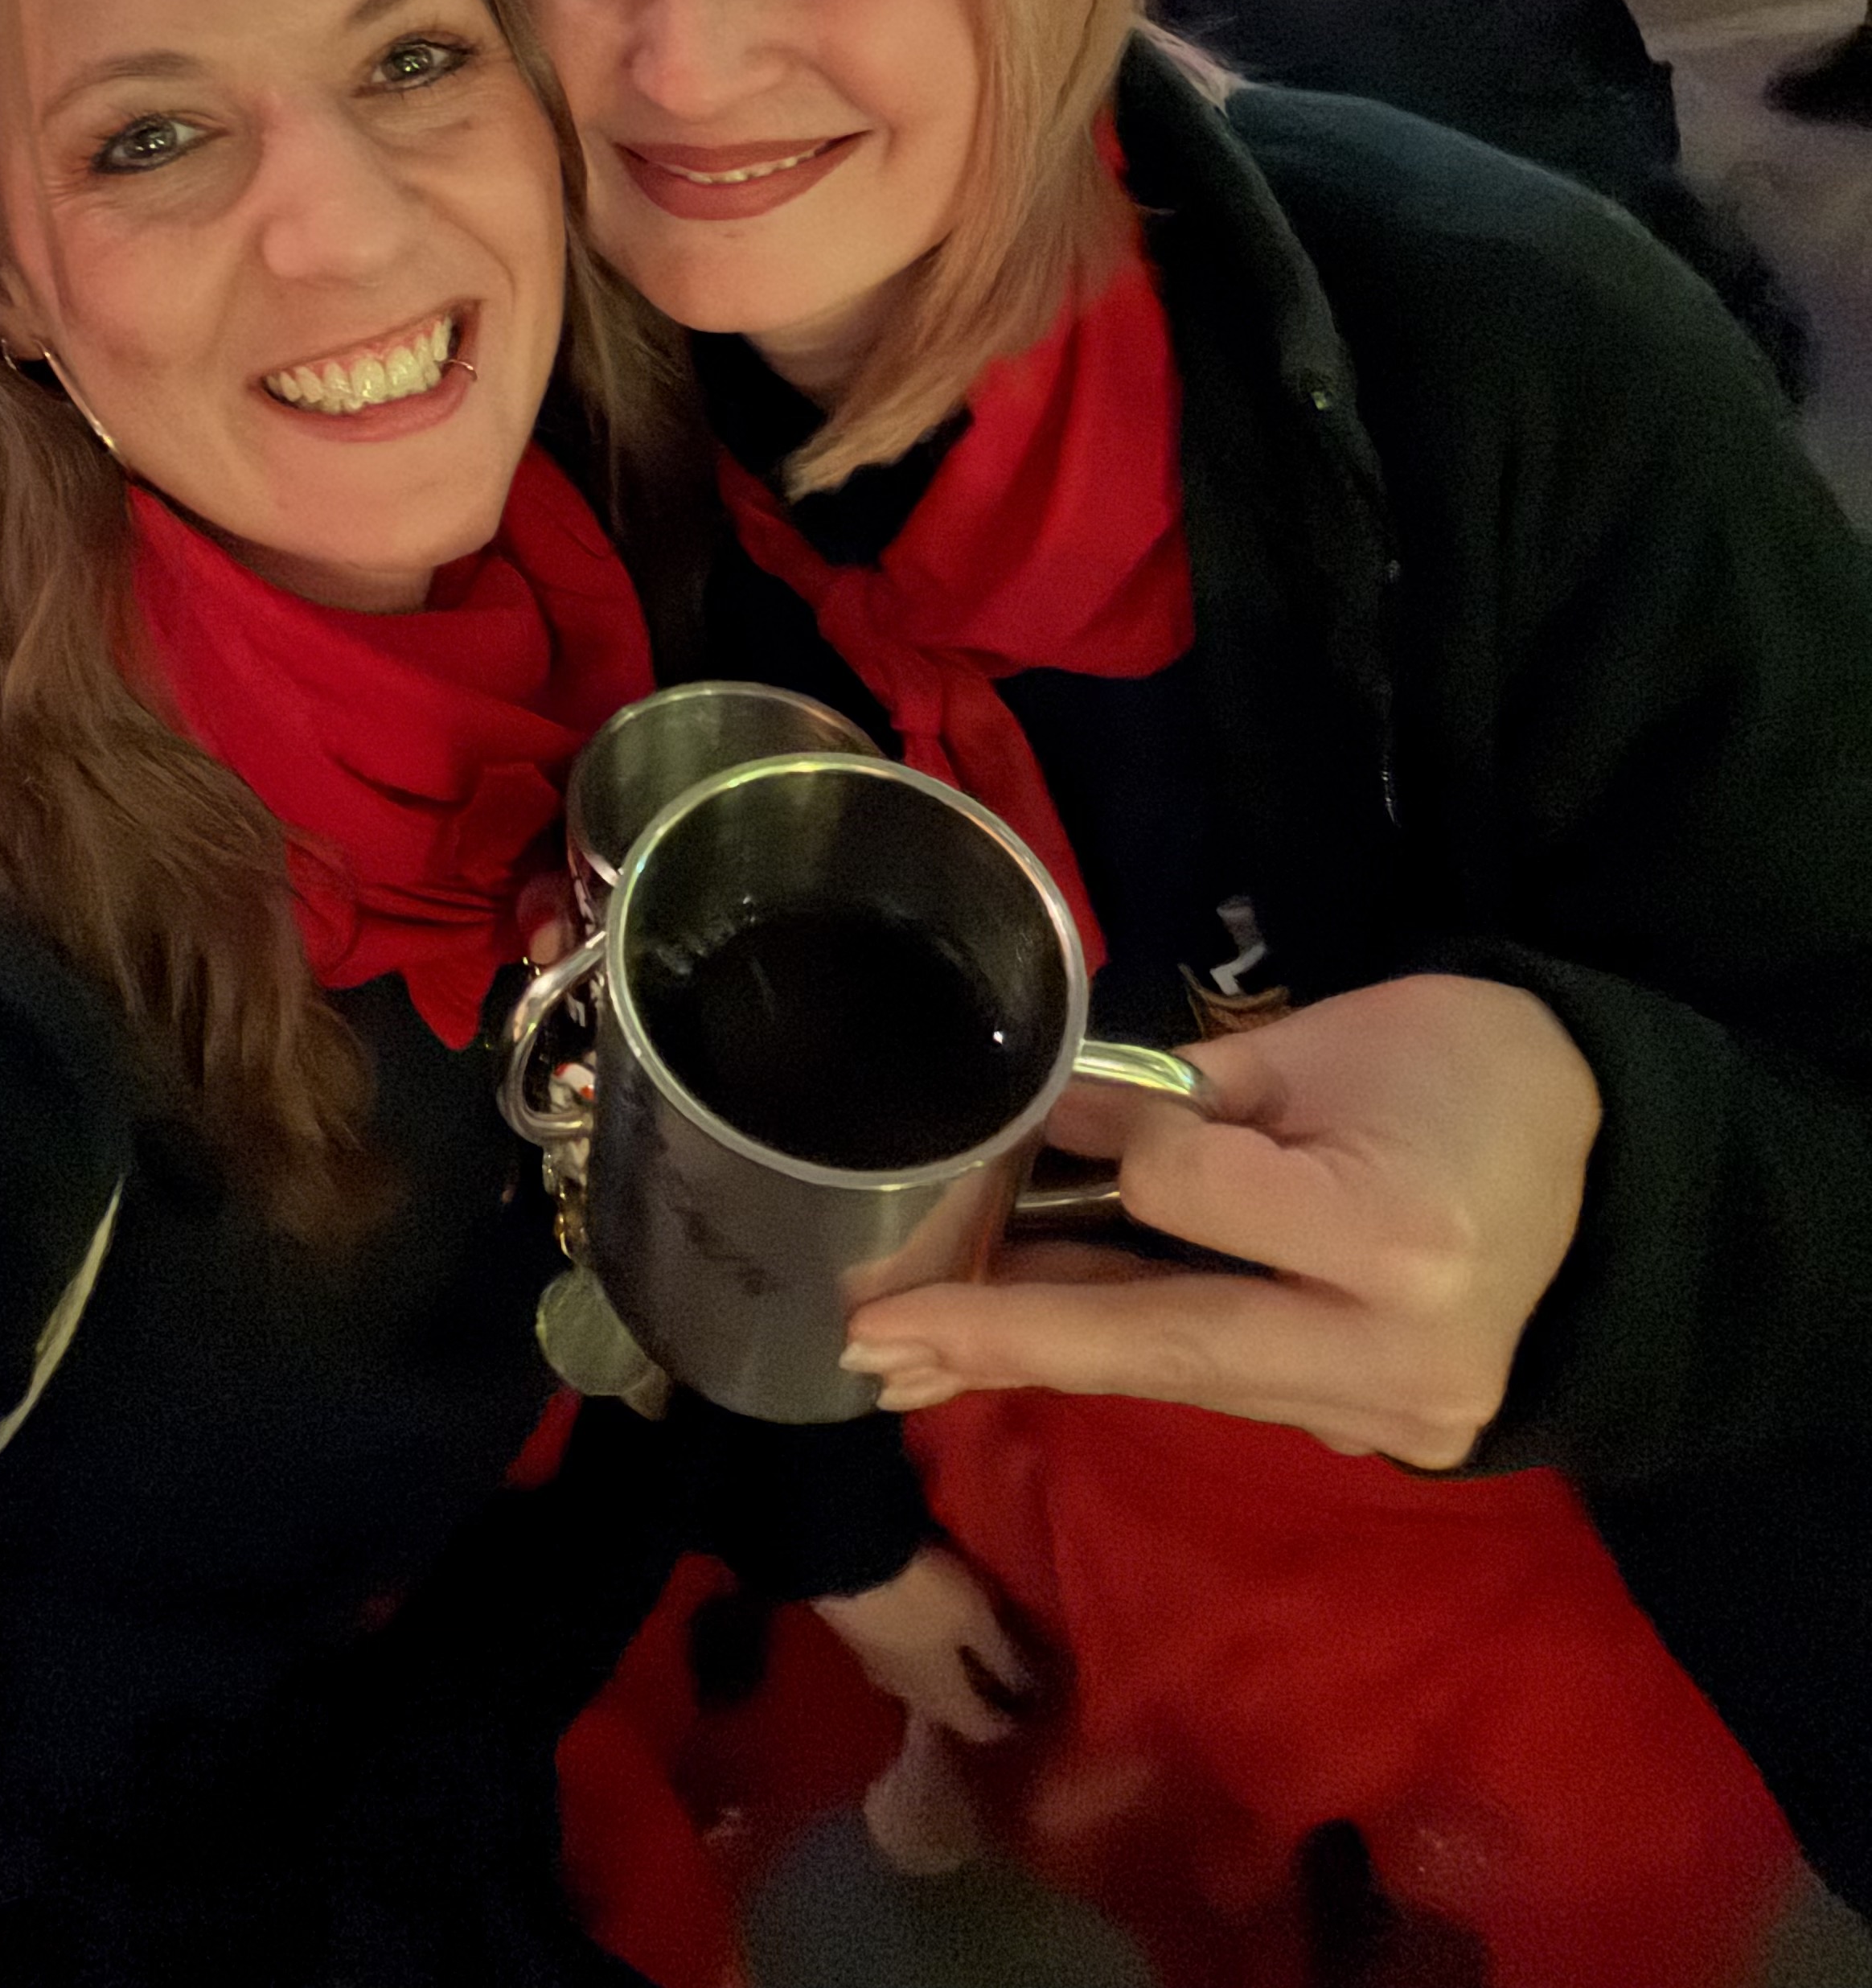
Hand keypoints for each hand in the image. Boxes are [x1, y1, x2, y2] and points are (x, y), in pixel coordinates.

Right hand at [811, 1543, 1031, 1744]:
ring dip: (951, 1670)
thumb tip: (1030, 1688)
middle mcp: (911, 1695)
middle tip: (1009, 1672)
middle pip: (952, 1707)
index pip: (985, 1728)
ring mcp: (880, 1667)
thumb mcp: (977, 1621)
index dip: (1012, 1721)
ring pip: (925, 1681)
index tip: (1036, 1706)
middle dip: (981, 1693)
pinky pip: (905, 1656)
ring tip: (973, 1645)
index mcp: (945, 1701)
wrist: (846, 1561)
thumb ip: (1005, 1657)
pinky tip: (933, 1624)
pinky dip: (927, 1648)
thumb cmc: (926, 1597)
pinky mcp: (861, 1637)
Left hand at [844, 976, 1601, 1469]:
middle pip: (1161, 1341)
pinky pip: (1223, 1386)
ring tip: (908, 1346)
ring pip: (1180, 1374)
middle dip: (1001, 1338)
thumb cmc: (1470, 1069)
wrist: (1612, 1177)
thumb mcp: (1331, 1043)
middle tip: (869, 1345)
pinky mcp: (1371, 1439)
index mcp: (1392, 1232)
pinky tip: (1025, 1335)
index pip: (1189, 1193)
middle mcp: (1389, 1351)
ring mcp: (1384, 1415)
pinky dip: (1124, 1350)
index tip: (1083, 1104)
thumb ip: (1186, 1098)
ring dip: (1040, 1350)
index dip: (1125, 1139)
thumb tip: (1040, 1119)